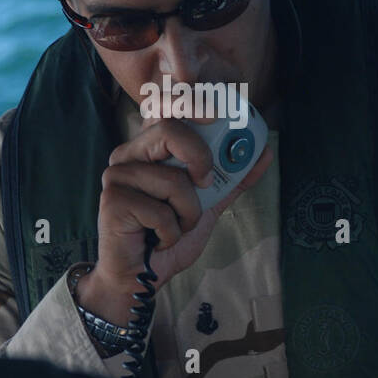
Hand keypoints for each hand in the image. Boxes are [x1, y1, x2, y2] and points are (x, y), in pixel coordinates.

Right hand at [84, 118, 273, 311]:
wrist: (141, 277)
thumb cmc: (167, 236)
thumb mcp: (207, 204)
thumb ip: (232, 179)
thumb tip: (265, 152)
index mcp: (148, 149)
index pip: (164, 107)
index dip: (188, 101)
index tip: (216, 114)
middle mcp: (128, 155)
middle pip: (168, 129)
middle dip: (200, 155)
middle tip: (207, 181)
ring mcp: (116, 176)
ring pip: (172, 179)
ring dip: (189, 212)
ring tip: (177, 226)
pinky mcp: (112, 202)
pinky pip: (160, 211)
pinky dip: (172, 232)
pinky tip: (160, 239)